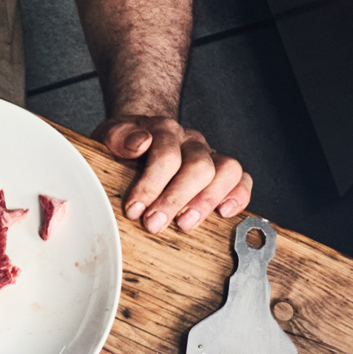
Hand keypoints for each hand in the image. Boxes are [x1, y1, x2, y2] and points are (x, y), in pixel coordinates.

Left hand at [95, 116, 251, 233]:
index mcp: (163, 130)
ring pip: (226, 170)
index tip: (134, 210)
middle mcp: (190, 141)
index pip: (166, 155)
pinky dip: (238, 196)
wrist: (141, 138)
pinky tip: (223, 214)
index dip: (151, 186)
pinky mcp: (222, 171)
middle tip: (154, 224)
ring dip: (207, 200)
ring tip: (185, 223)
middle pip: (198, 166)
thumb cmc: (125, 144)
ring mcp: (209, 154)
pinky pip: (242, 179)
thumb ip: (118, 136)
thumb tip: (139, 143)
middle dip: (175, 199)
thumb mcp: (110, 136)